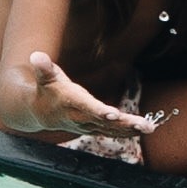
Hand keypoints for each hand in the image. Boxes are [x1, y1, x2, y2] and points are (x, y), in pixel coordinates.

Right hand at [21, 51, 160, 161]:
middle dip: (125, 124)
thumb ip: (43, 67)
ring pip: (111, 129)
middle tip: (144, 125)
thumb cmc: (45, 89)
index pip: (87, 107)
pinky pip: (111, 131)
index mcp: (71, 103)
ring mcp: (87, 125)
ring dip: (131, 129)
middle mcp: (81, 117)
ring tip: (149, 128)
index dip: (100, 112)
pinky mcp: (93, 127)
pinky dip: (127, 132)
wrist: (38, 112)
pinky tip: (142, 130)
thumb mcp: (44, 76)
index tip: (114, 115)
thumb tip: (36, 55)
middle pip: (105, 122)